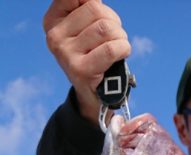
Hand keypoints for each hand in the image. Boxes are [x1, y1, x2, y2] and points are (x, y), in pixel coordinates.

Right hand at [43, 0, 130, 124]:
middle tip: (114, 37)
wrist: (93, 95)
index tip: (99, 17)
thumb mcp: (84, 29)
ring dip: (121, 36)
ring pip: (106, 29)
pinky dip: (123, 49)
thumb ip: (87, 8)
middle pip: (95, 10)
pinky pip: (111, 49)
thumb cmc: (93, 56)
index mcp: (52, 21)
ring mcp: (66, 54)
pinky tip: (122, 54)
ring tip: (117, 47)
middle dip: (113, 21)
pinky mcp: (81, 70)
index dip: (96, 4)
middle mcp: (55, 37)